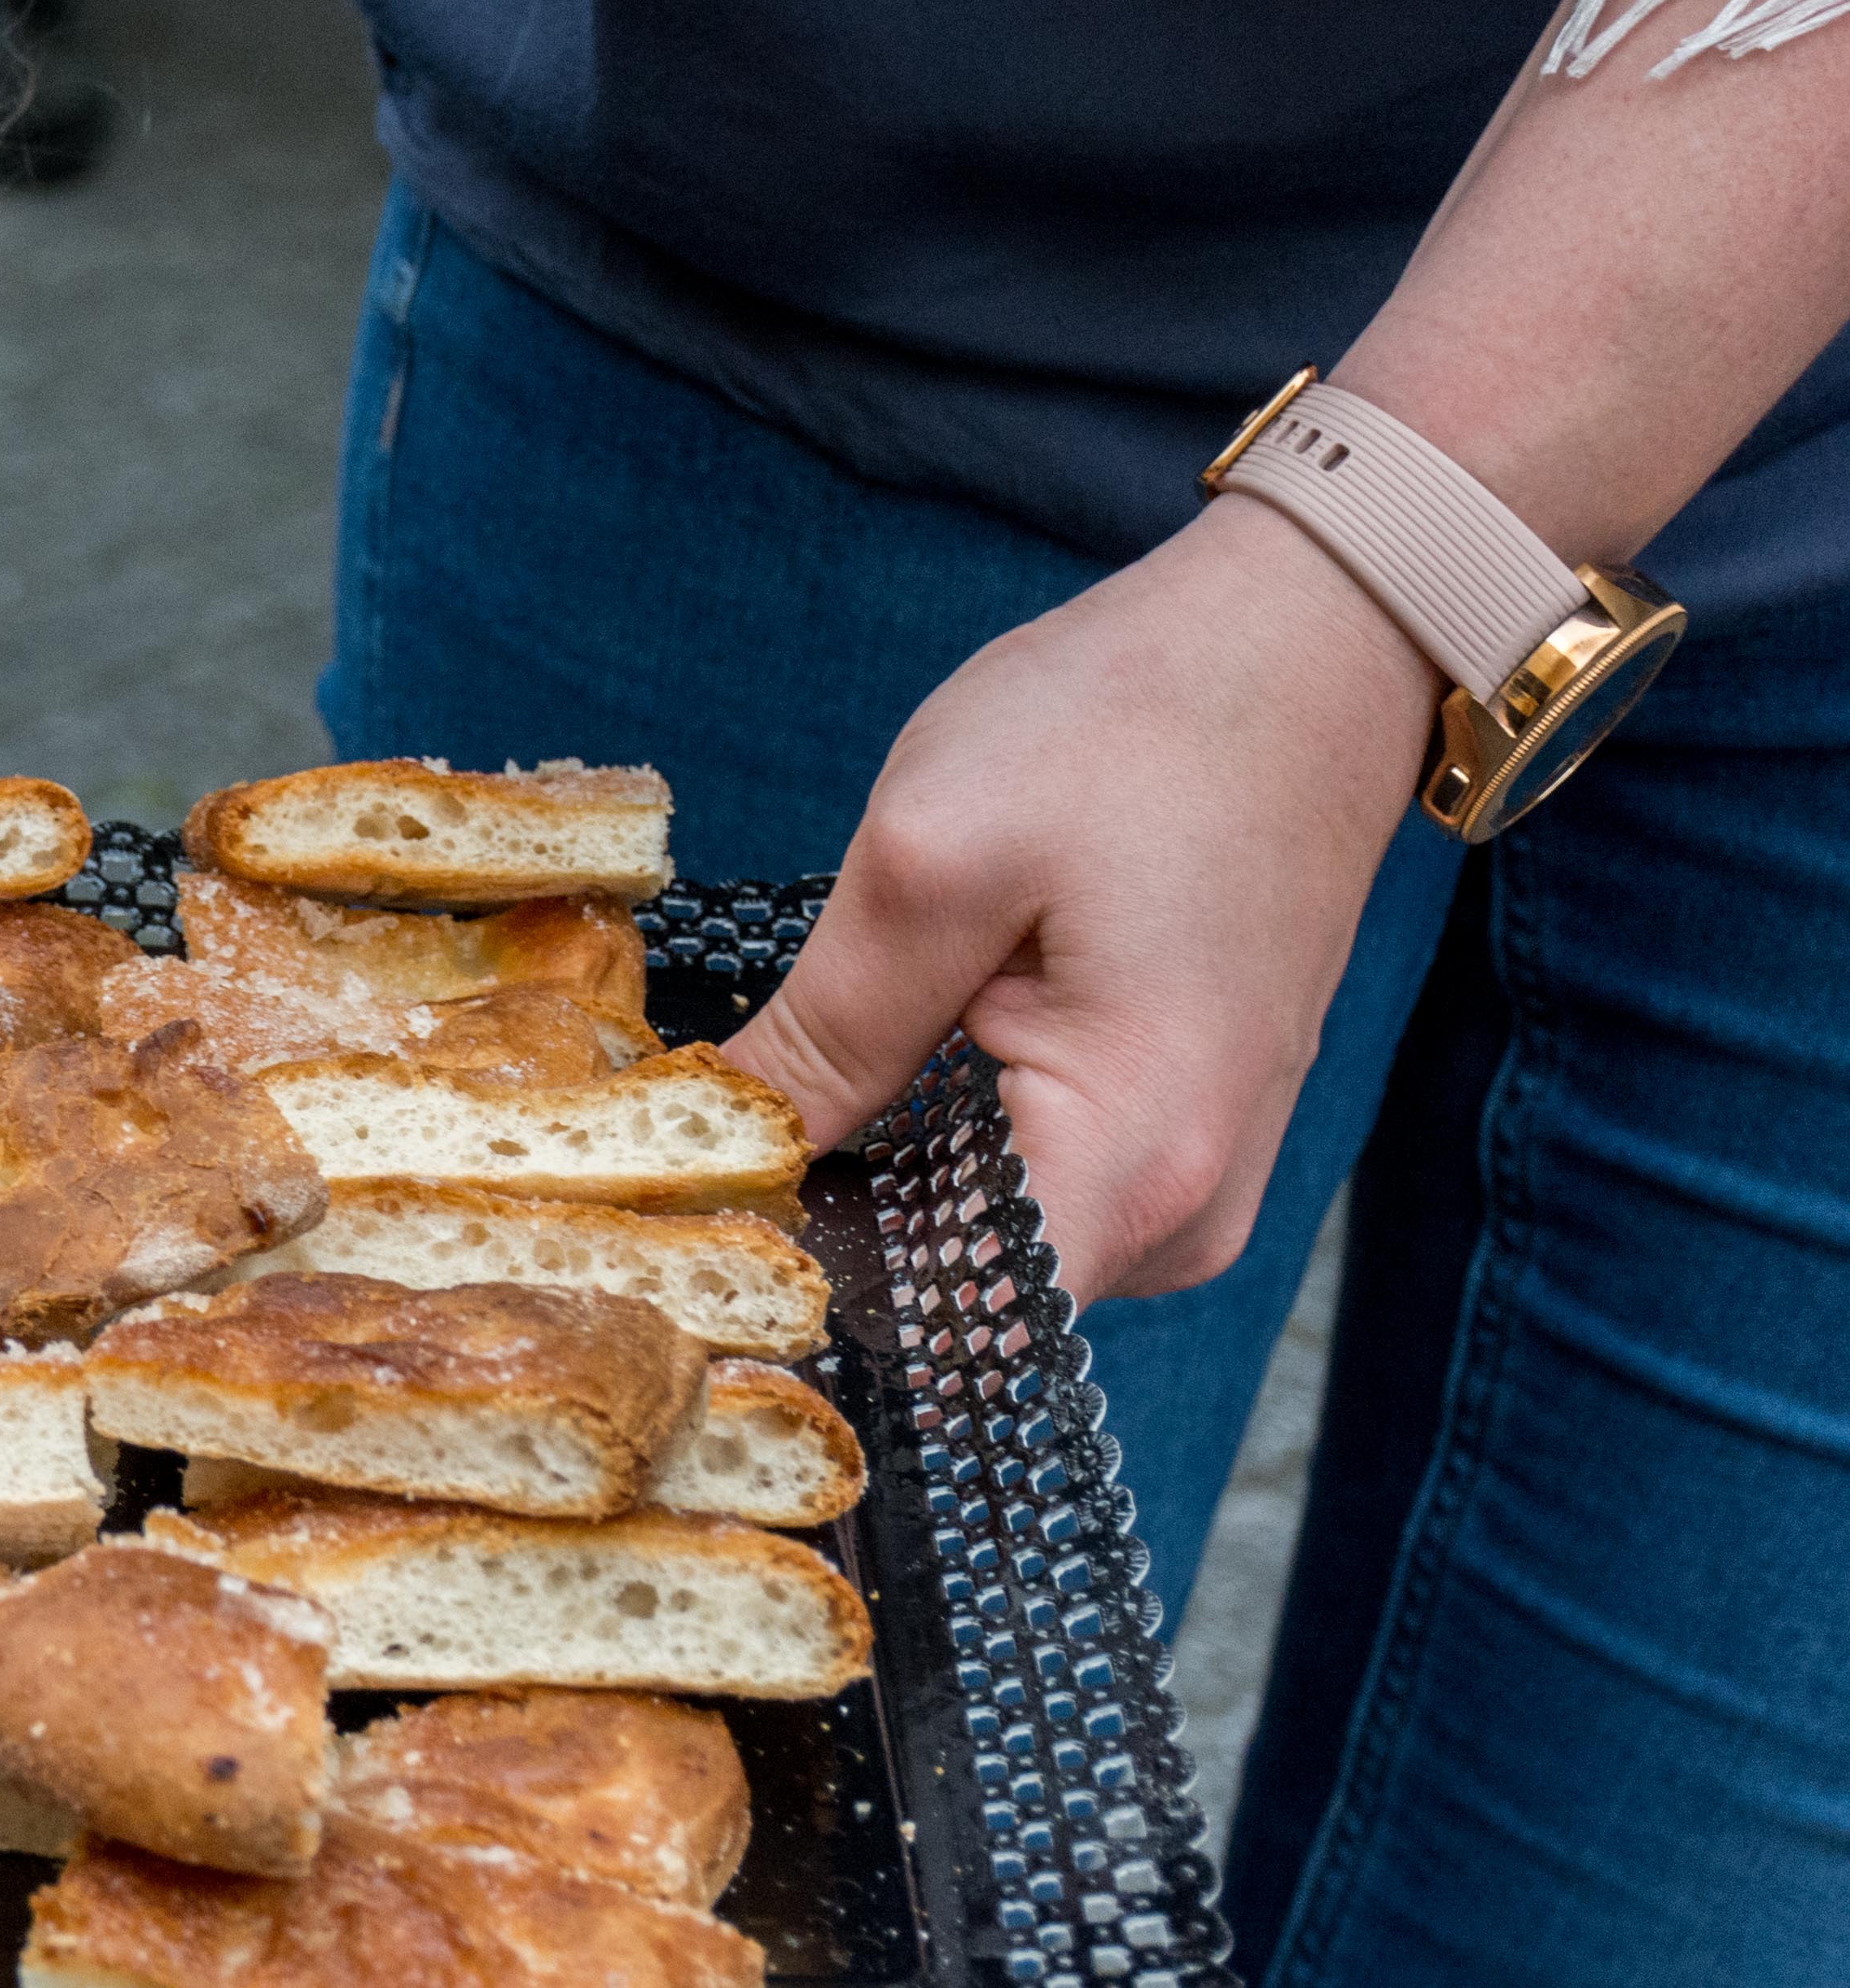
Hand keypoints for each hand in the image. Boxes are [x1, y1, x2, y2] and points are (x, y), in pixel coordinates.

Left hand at [725, 498, 1433, 1298]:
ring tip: (763, 1095)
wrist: (1307, 651)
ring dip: (873, 1181)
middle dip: (817, 1231)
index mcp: (1132, 1165)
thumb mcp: (931, 859)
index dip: (800, 1302)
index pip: (945, 1336)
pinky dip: (933, 1142)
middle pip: (955, 1300)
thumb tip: (714, 1143)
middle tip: (679, 1156)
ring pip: (980, 1243)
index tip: (680, 1245)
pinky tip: (868, 1064)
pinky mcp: (1171, 1134)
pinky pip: (1023, 1186)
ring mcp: (1187, 1181)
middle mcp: (1181, 1215)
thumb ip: (824, 1031)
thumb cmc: (1137, 728)